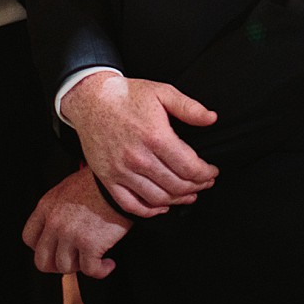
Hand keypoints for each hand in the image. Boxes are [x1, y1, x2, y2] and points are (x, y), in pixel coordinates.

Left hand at [23, 170, 132, 278]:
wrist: (120, 180)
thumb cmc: (100, 183)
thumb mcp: (68, 189)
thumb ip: (58, 210)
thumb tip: (59, 231)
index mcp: (46, 206)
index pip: (29, 238)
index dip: (42, 248)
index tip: (54, 250)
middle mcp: (54, 222)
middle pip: (42, 260)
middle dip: (57, 265)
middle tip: (73, 262)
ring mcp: (70, 234)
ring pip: (65, 267)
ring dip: (81, 267)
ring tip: (95, 259)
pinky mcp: (90, 244)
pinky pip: (90, 270)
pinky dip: (101, 271)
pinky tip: (108, 264)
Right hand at [60, 73, 218, 217]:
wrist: (91, 99)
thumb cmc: (127, 95)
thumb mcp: (162, 92)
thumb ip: (189, 107)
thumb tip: (211, 118)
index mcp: (155, 137)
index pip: (190, 168)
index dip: (206, 173)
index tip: (212, 172)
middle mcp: (138, 158)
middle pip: (176, 185)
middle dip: (197, 187)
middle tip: (204, 183)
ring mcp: (121, 171)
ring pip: (157, 198)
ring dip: (178, 200)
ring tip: (189, 195)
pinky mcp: (107, 178)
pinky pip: (130, 204)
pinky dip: (149, 211)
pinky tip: (161, 206)